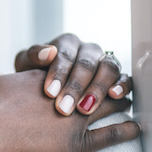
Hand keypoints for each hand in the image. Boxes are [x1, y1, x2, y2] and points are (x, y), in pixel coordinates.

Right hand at [0, 69, 139, 151]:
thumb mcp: (0, 84)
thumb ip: (17, 83)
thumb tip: (18, 85)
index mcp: (46, 74)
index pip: (77, 66)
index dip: (89, 68)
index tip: (96, 70)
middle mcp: (65, 91)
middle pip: (99, 80)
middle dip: (110, 81)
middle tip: (120, 83)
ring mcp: (74, 118)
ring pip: (110, 105)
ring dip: (121, 102)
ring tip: (128, 102)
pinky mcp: (77, 145)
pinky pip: (112, 135)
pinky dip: (127, 131)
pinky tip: (136, 129)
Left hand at [14, 33, 132, 115]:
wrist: (42, 85)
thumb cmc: (34, 73)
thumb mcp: (26, 64)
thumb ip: (33, 56)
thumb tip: (48, 52)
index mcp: (67, 42)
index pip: (65, 55)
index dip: (58, 74)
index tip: (49, 93)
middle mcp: (88, 49)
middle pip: (86, 64)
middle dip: (75, 87)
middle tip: (64, 108)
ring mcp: (104, 61)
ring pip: (108, 69)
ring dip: (97, 89)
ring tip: (85, 108)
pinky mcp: (117, 76)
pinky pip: (125, 77)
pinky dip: (122, 85)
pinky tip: (115, 96)